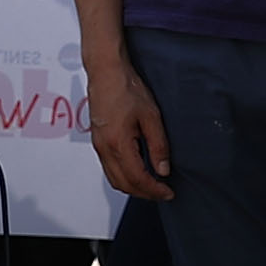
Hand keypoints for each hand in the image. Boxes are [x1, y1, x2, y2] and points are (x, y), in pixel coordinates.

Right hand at [87, 62, 173, 199]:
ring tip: (151, 185)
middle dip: (144, 193)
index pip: (138, 179)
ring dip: (132, 187)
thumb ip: (158, 146)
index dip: (154, 190)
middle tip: (162, 193)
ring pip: (113, 178)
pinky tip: (136, 171)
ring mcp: (98, 146)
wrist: (106, 72)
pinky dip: (123, 176)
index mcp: (118, 143)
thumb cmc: (126, 88)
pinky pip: (108, 168)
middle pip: (123, 184)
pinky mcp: (97, 141)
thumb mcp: (151, 116)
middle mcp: (104, 148)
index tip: (168, 193)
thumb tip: (163, 170)